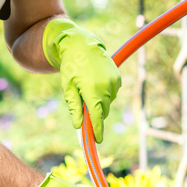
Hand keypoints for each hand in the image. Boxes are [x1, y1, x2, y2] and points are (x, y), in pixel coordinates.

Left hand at [42, 17, 120, 142]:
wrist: (82, 45)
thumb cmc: (71, 66)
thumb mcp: (68, 87)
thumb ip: (74, 107)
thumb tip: (78, 125)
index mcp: (93, 90)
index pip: (97, 116)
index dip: (97, 130)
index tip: (97, 140)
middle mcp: (107, 87)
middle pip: (103, 111)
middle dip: (95, 115)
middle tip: (84, 111)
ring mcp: (114, 82)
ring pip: (107, 103)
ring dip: (99, 103)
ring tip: (87, 89)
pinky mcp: (118, 78)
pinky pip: (112, 94)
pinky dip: (104, 94)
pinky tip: (95, 83)